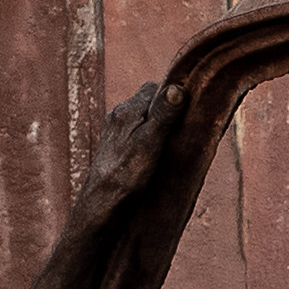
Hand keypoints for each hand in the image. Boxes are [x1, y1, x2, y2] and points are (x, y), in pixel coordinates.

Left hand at [74, 80, 186, 221]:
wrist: (102, 201)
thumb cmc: (128, 173)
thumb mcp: (151, 142)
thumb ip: (163, 114)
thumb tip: (176, 87)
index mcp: (127, 110)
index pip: (155, 88)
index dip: (173, 97)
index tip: (186, 111)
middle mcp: (117, 114)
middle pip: (147, 100)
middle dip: (165, 109)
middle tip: (179, 127)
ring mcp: (113, 129)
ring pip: (140, 116)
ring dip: (155, 124)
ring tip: (167, 142)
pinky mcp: (112, 144)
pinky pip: (133, 130)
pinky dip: (145, 135)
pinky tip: (152, 151)